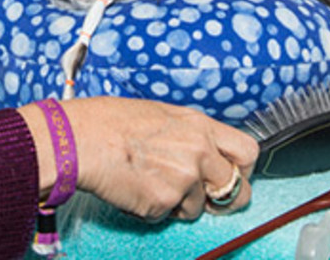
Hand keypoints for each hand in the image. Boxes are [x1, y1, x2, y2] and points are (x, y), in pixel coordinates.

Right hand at [20, 97, 257, 220]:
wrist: (82, 138)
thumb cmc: (112, 122)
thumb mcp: (162, 115)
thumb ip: (191, 135)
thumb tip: (206, 154)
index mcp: (200, 125)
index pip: (247, 151)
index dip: (242, 169)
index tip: (232, 176)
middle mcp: (199, 151)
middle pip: (238, 189)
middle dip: (225, 200)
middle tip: (206, 198)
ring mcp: (184, 179)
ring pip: (199, 208)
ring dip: (180, 203)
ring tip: (150, 181)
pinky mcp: (164, 203)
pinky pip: (169, 215)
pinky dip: (154, 209)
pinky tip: (136, 188)